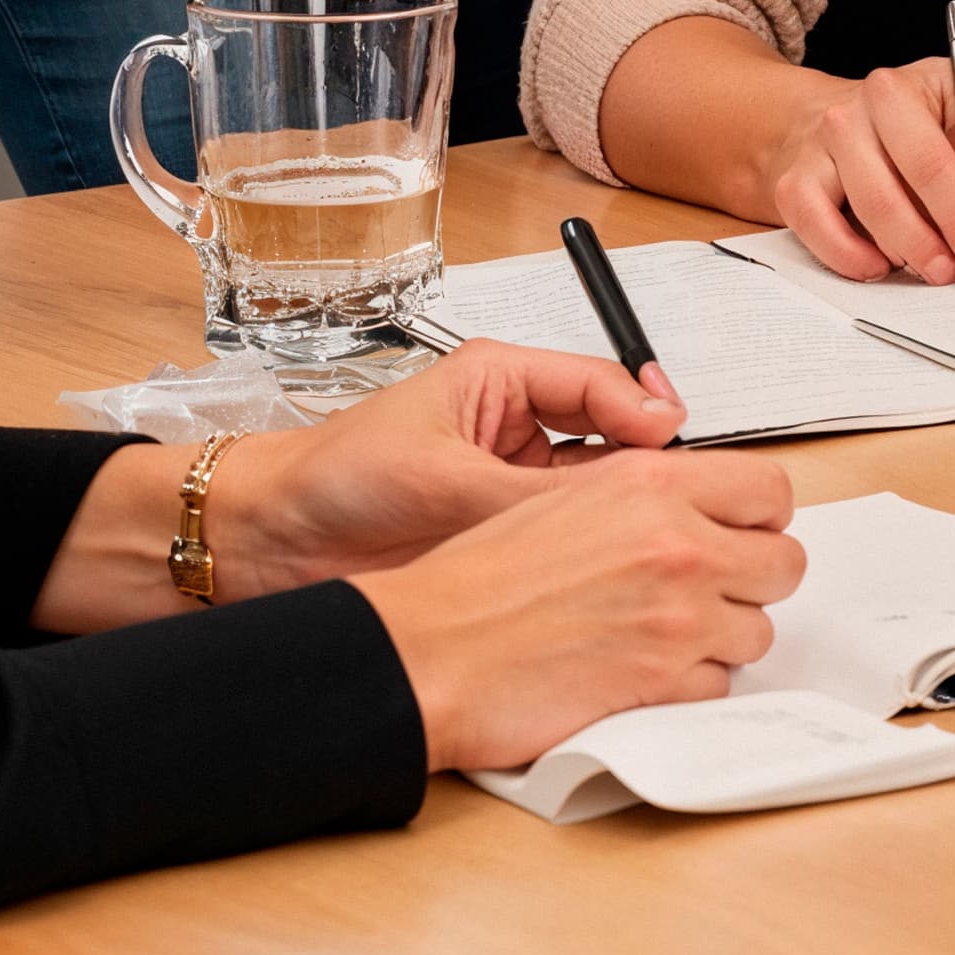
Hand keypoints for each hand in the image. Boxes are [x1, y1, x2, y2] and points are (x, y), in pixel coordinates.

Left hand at [224, 338, 688, 587]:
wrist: (267, 545)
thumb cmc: (335, 479)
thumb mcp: (448, 480)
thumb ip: (539, 494)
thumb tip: (625, 496)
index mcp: (501, 381)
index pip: (598, 384)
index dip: (645, 410)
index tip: (677, 439)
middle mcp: (514, 430)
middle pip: (608, 439)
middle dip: (648, 467)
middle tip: (687, 497)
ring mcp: (508, 487)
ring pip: (591, 495)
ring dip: (620, 514)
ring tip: (661, 536)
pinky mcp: (497, 539)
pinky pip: (560, 541)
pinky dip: (589, 556)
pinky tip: (614, 573)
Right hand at [355, 451, 807, 778]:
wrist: (434, 649)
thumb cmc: (479, 581)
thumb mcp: (568, 497)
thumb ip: (648, 497)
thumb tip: (701, 512)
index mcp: (652, 483)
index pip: (771, 489)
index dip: (761, 517)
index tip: (744, 531)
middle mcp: (676, 544)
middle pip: (784, 562)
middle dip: (752, 580)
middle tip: (712, 588)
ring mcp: (677, 617)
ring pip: (758, 629)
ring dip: (721, 636)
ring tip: (665, 634)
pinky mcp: (665, 683)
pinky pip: (719, 684)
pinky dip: (690, 684)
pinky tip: (645, 671)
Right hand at [759, 59, 954, 282]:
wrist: (821, 121)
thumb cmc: (904, 127)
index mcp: (897, 91)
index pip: (933, 160)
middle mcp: (851, 113)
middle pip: (895, 191)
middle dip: (933, 242)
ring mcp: (817, 148)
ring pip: (863, 212)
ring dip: (902, 252)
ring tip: (928, 269)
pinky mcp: (791, 182)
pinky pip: (817, 229)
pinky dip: (850, 258)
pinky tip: (878, 267)